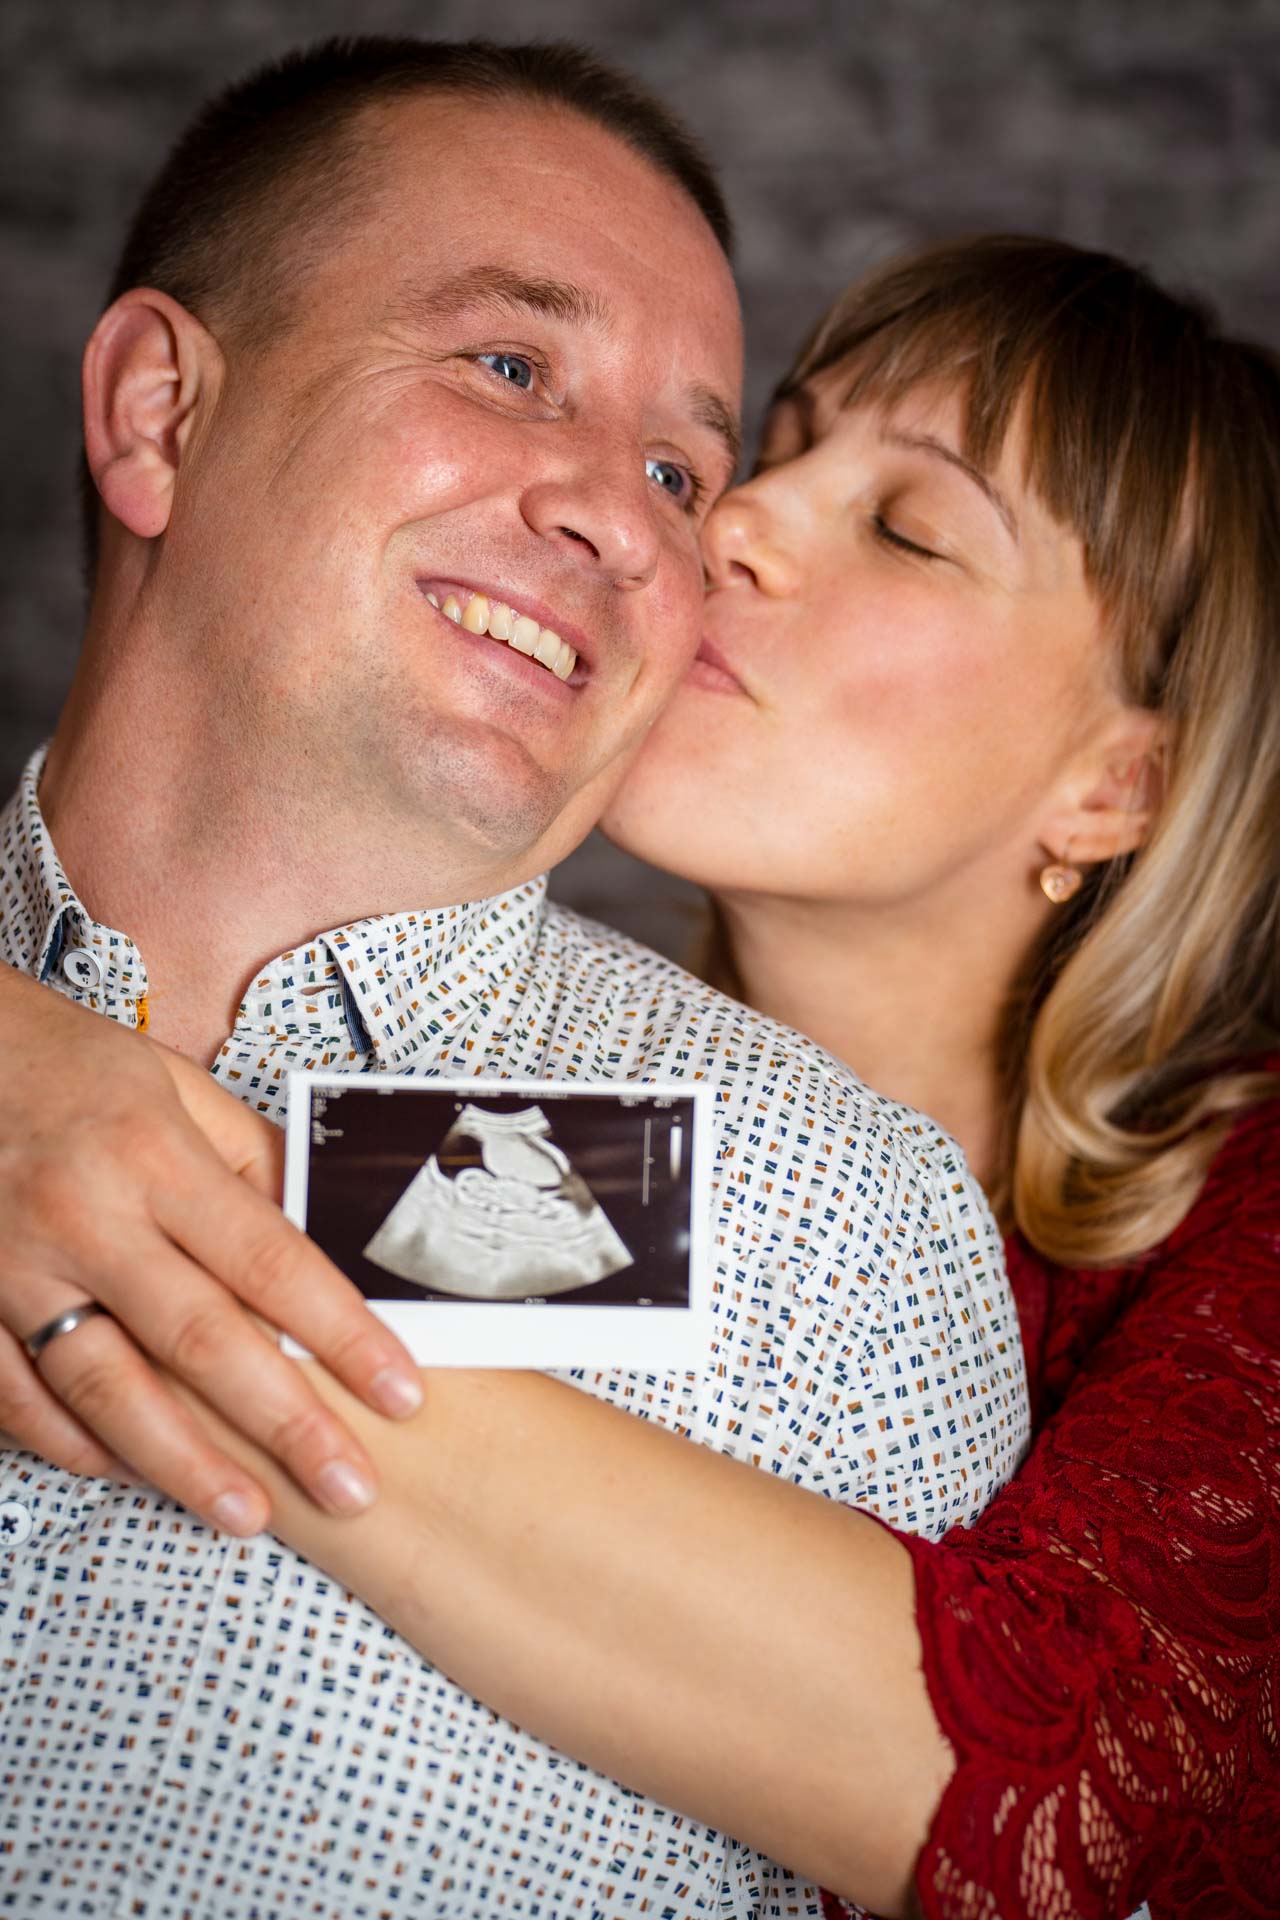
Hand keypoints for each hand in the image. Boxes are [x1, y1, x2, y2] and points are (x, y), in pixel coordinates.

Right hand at [0, 966, 422, 1533]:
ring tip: (251, 1515)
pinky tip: (130, 1471)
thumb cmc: (69, 1067)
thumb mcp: (176, 1089)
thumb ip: (252, 1163)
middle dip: (286, 1423)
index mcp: (153, 1157)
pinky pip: (18, 1396)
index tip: (400, 1390)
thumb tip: (331, 1231)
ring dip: (184, 1462)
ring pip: (107, 1388)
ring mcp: (14, 1269)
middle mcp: (86, 1219)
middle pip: (201, 1341)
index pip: (270, 1261)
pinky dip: (73, 1443)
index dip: (342, 1333)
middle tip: (350, 1486)